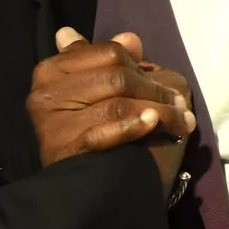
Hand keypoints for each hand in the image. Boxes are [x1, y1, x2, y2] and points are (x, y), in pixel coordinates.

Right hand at [28, 30, 194, 194]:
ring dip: (159, 111)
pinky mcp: (65, 148)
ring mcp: (53, 123)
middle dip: (155, 89)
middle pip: (116, 76)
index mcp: (52, 71)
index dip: (140, 65)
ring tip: (181, 121)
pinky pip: (106, 130)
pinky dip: (133, 126)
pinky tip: (153, 125)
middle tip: (180, 103)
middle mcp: (46, 94)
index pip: (107, 52)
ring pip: (118, 103)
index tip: (163, 80)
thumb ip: (109, 61)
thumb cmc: (89, 132)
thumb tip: (130, 37)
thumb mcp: (95, 91)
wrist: (73, 190)